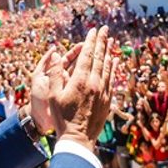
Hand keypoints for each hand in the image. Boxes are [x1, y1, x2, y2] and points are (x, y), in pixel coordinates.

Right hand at [48, 27, 116, 150]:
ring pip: (108, 67)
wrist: (78, 138)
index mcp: (80, 80)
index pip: (87, 55)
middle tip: (104, 29)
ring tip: (111, 40)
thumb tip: (57, 54)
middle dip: (102, 41)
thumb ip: (56, 74)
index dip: (90, 41)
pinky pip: (112, 79)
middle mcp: (94, 83)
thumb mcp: (52, 95)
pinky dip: (114, 68)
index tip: (93, 30)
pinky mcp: (108, 100)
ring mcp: (103, 91)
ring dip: (109, 52)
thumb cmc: (62, 118)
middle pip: (100, 57)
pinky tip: (115, 61)